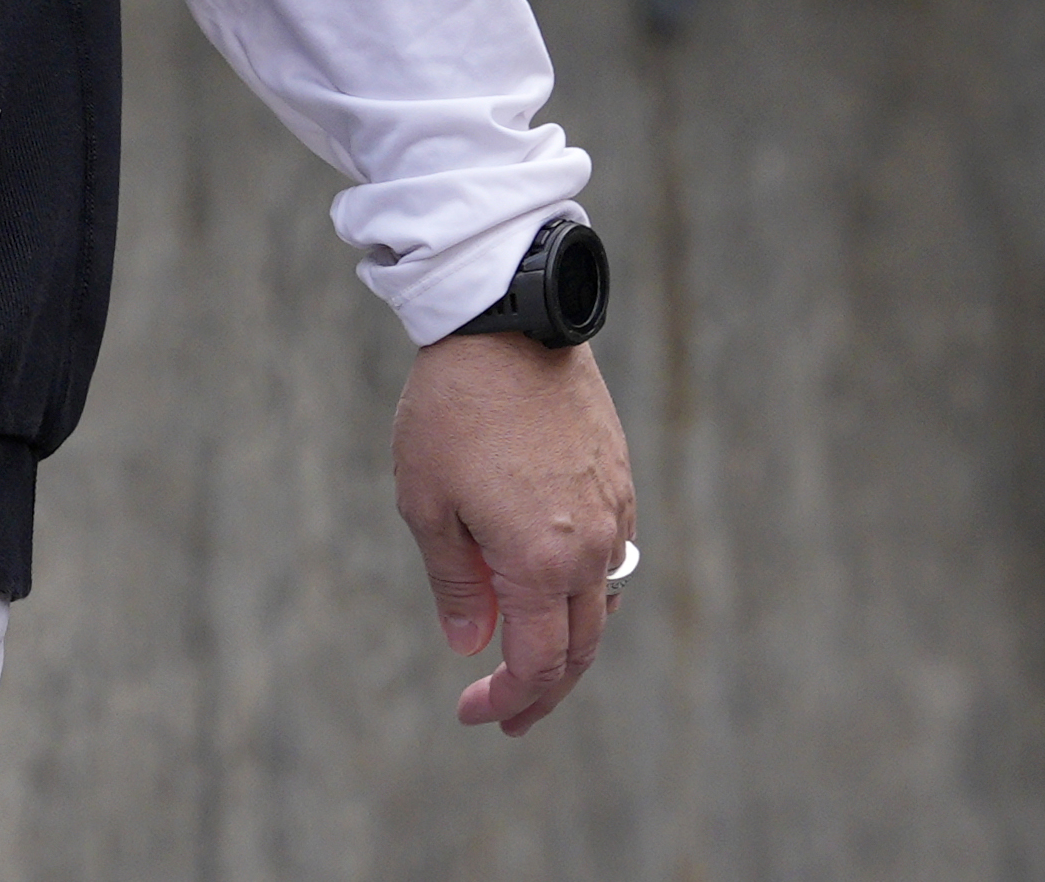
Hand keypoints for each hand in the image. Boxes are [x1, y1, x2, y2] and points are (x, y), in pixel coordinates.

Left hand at [392, 333, 636, 735]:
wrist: (508, 326)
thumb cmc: (452, 412)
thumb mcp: (427, 502)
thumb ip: (456, 584)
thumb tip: (472, 646)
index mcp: (541, 561)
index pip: (538, 662)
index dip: (510, 699)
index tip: (475, 716)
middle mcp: (591, 547)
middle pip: (580, 649)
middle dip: (542, 692)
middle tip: (506, 718)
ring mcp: (613, 515)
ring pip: (598, 605)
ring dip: (566, 644)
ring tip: (523, 663)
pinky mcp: (618, 483)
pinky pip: (608, 559)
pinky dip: (580, 592)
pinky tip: (548, 594)